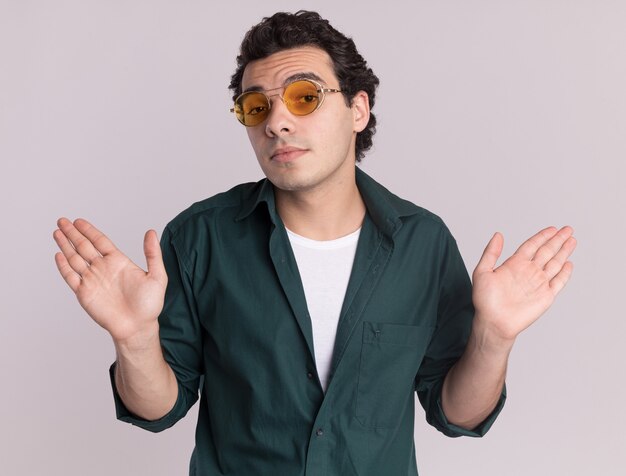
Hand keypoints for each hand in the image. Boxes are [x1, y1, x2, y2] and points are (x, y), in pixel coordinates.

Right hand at [53, 218, 167, 343]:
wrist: (137, 327)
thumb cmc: (150, 305)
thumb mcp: (157, 277)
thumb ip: (153, 254)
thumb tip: (152, 232)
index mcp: (119, 262)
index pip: (100, 241)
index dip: (89, 231)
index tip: (79, 221)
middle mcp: (103, 269)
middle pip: (84, 246)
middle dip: (72, 233)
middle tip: (62, 220)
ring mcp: (92, 280)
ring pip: (75, 258)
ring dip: (65, 245)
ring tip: (57, 232)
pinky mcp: (84, 293)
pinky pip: (71, 277)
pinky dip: (64, 266)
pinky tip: (59, 254)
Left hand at [471, 226, 575, 344]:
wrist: (494, 322)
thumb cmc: (484, 300)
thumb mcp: (482, 272)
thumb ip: (491, 253)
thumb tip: (498, 234)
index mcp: (514, 264)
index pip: (532, 246)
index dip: (542, 236)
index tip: (552, 228)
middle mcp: (528, 271)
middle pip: (546, 251)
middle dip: (557, 240)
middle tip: (567, 229)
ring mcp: (538, 283)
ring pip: (554, 263)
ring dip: (564, 252)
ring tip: (572, 240)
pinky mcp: (545, 296)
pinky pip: (558, 282)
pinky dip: (564, 273)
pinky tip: (569, 264)